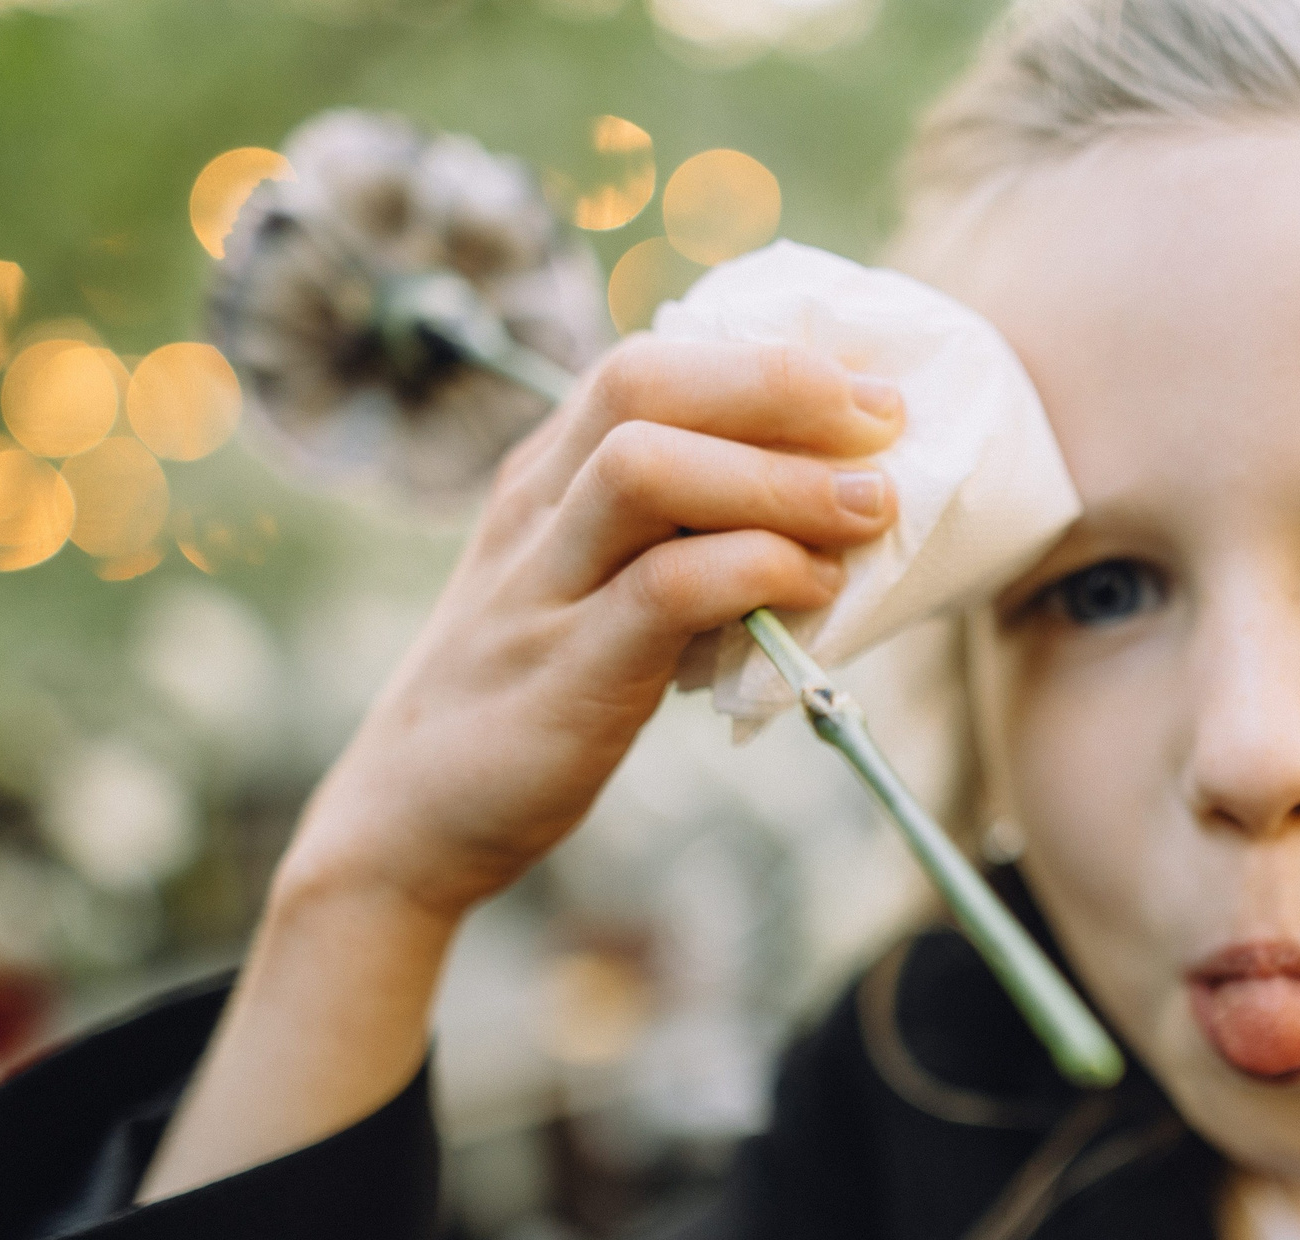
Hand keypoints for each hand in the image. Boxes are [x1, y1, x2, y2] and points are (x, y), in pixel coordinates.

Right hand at [139, 338, 900, 1202]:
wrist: (413, 817)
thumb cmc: (537, 696)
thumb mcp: (599, 587)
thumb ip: (679, 536)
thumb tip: (829, 505)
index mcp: (547, 474)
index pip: (649, 362)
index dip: (766, 362)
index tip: (866, 389)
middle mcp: (536, 508)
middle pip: (641, 381)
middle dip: (777, 384)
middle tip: (886, 420)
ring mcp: (541, 584)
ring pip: (645, 468)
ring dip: (777, 476)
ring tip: (870, 506)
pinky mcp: (563, 671)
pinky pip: (662, 589)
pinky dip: (754, 571)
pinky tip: (815, 588)